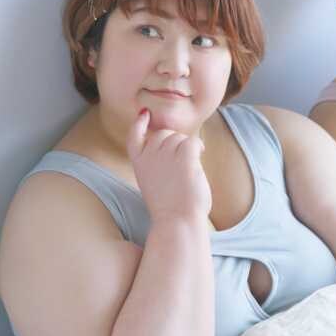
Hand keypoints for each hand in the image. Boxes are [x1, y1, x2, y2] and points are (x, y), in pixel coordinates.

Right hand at [126, 109, 211, 223]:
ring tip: (191, 166)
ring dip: (188, 147)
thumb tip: (176, 148)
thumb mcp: (157, 185)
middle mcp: (149, 156)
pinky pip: (192, 141)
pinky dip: (198, 146)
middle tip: (184, 160)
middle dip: (175, 142)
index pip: (134, 137)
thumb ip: (159, 166)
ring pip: (179, 138)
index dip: (139, 124)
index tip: (144, 114)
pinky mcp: (183, 156)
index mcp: (139, 165)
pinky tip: (201, 154)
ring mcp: (164, 155)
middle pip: (163, 134)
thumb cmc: (172, 209)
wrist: (178, 221)